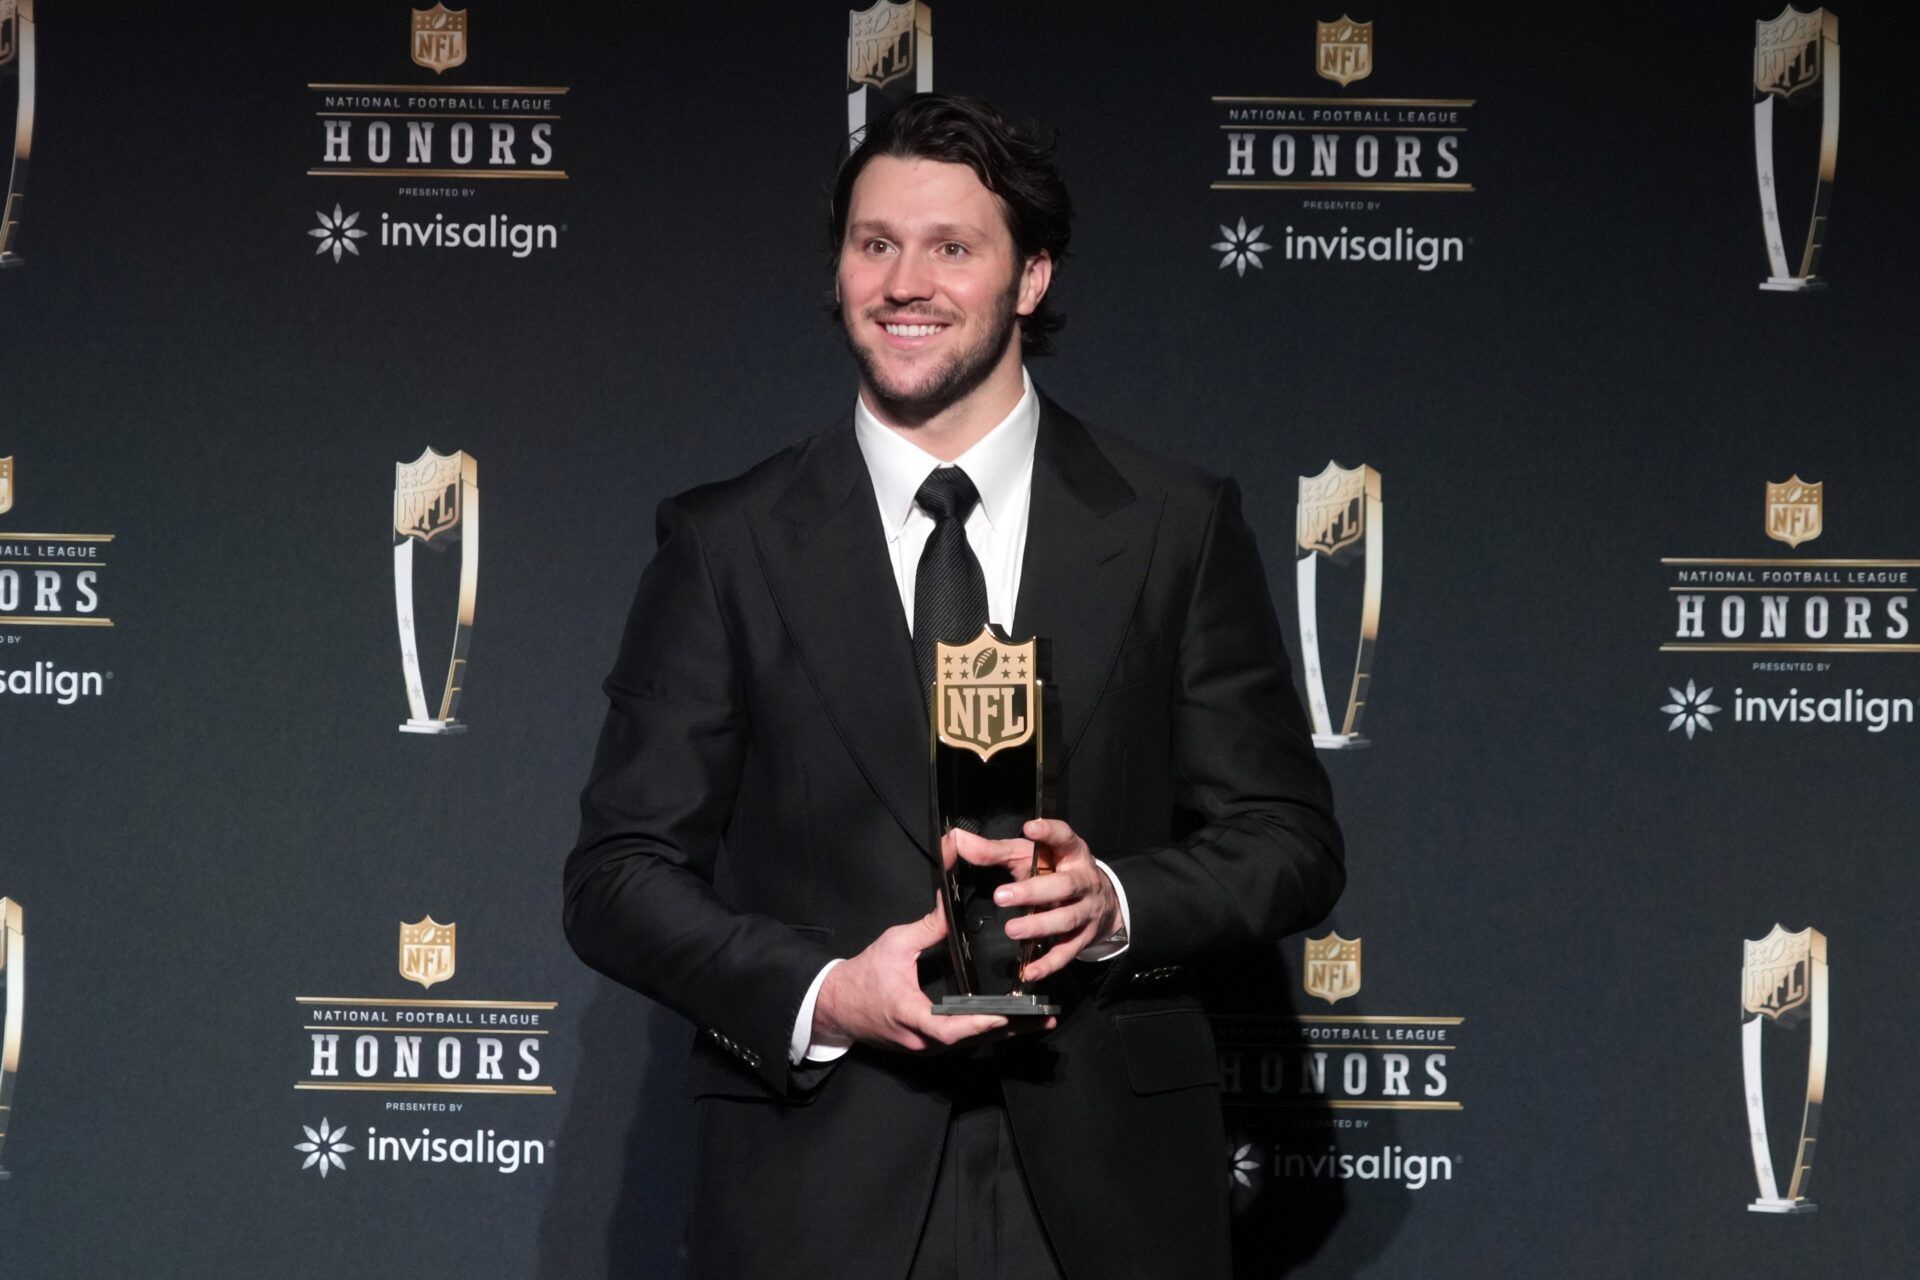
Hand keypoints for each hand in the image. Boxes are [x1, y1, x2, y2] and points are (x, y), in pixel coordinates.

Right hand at [813, 897, 1053, 1052]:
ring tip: (1038, 1021)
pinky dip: (987, 1032)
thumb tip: (953, 905)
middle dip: (1009, 1030)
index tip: (1003, 1016)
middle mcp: (921, 1039)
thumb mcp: (895, 944)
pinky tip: (1011, 1023)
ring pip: (970, 1045)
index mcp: (910, 1014)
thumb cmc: (865, 974)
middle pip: (971, 1040)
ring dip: (1004, 1034)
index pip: (948, 1028)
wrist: (837, 1005)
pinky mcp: (927, 1047)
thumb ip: (928, 928)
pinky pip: (962, 1043)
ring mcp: (924, 1047)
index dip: (977, 1024)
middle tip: (1043, 1017)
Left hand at [950, 818, 1119, 983]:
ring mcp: (1087, 910)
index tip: (1031, 828)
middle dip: (1034, 891)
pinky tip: (1029, 970)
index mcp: (1071, 853)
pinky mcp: (1084, 937)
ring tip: (1012, 929)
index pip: (1064, 837)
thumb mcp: (1029, 856)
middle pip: (1064, 884)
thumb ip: (995, 851)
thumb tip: (959, 842)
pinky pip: (1067, 952)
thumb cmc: (1055, 871)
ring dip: (1039, 925)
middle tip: (1001, 896)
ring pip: (1066, 918)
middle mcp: (1084, 880)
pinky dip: (1048, 963)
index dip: (1050, 832)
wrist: (1101, 901)